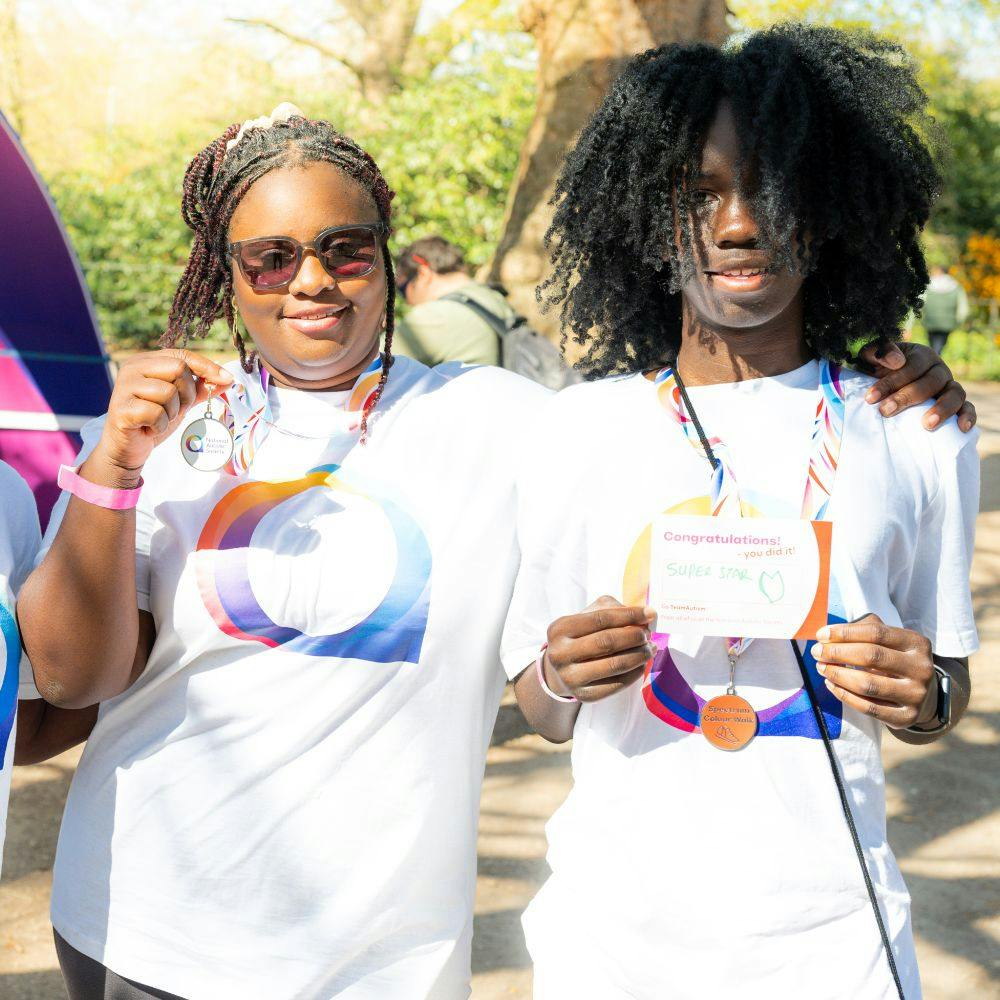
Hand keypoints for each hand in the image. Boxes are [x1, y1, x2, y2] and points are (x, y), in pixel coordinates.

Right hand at [92, 349, 233, 483]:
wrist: (128, 448)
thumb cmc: (153, 421)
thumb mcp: (180, 401)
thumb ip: (200, 388)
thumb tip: (228, 379)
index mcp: (145, 361)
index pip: (182, 356)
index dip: (207, 367)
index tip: (227, 379)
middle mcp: (132, 368)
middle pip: (178, 370)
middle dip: (186, 394)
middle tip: (176, 410)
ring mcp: (124, 387)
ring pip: (168, 392)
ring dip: (172, 412)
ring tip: (160, 419)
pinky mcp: (121, 409)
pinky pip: (156, 413)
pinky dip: (159, 425)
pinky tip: (149, 428)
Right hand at [543, 596, 656, 701]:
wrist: (560, 672)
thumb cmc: (580, 638)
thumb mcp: (587, 617)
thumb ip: (612, 609)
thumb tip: (644, 616)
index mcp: (559, 629)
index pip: (601, 619)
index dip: (629, 615)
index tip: (650, 613)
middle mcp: (560, 654)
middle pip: (607, 642)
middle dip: (635, 636)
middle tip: (648, 634)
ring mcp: (570, 678)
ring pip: (615, 664)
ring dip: (640, 655)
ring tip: (650, 648)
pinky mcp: (584, 696)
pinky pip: (618, 684)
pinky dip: (635, 672)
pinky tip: (641, 664)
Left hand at [811, 614, 935, 728]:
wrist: (922, 693)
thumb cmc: (894, 659)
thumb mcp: (888, 640)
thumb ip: (863, 630)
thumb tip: (828, 635)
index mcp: (916, 643)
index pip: (876, 633)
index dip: (845, 633)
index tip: (821, 635)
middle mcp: (922, 668)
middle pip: (872, 656)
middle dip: (838, 653)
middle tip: (817, 652)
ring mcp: (916, 694)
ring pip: (868, 684)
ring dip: (838, 675)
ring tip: (822, 668)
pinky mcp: (907, 716)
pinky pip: (868, 707)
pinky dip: (844, 696)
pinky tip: (831, 685)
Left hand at [857, 342, 974, 431]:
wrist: (887, 385)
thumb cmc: (879, 371)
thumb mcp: (872, 358)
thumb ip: (879, 352)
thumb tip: (897, 361)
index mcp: (921, 356)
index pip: (911, 366)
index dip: (891, 382)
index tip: (871, 398)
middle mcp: (939, 369)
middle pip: (931, 381)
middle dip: (907, 397)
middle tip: (885, 411)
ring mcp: (949, 386)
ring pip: (955, 393)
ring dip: (942, 409)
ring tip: (927, 425)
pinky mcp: (956, 403)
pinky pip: (968, 407)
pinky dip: (968, 416)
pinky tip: (962, 428)